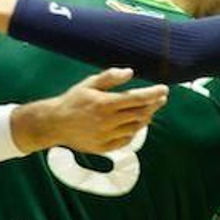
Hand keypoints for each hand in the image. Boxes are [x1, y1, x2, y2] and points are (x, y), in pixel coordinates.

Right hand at [12, 68, 168, 154]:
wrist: (55, 124)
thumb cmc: (73, 100)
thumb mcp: (89, 84)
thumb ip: (110, 77)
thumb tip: (130, 72)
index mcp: (104, 104)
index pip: (136, 98)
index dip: (153, 94)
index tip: (164, 89)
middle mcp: (107, 121)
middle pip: (140, 114)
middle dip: (154, 105)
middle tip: (161, 99)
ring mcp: (106, 136)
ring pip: (135, 128)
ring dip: (145, 118)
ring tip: (149, 110)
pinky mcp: (104, 147)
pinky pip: (126, 140)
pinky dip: (133, 132)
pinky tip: (135, 124)